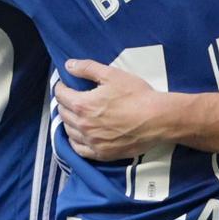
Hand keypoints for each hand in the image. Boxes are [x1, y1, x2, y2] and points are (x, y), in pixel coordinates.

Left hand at [55, 57, 175, 159]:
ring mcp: (92, 142)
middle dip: (64, 103)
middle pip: (63, 113)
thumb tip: (68, 65)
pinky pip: (79, 149)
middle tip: (70, 98)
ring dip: (68, 121)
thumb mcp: (112, 75)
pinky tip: (78, 136)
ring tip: (74, 115)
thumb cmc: (136, 95)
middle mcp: (83, 125)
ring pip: (69, 131)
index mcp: (82, 105)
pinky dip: (75, 141)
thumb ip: (87, 68)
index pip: (61, 95)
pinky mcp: (102, 154)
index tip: (64, 84)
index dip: (60, 87)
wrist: (157, 119)